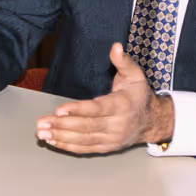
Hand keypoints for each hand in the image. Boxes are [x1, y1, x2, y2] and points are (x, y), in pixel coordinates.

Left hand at [34, 42, 173, 153]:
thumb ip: (123, 61)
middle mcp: (116, 125)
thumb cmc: (139, 96)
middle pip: (86, 126)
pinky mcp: (107, 147)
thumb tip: (116, 46)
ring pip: (84, 139)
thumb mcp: (135, 75)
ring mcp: (111, 138)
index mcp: (121, 106)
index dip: (78, 110)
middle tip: (41, 123)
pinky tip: (53, 141)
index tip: (59, 109)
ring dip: (61, 137)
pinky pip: (86, 148)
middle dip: (61, 125)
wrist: (153, 121)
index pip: (97, 109)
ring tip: (42, 133)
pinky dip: (68, 146)